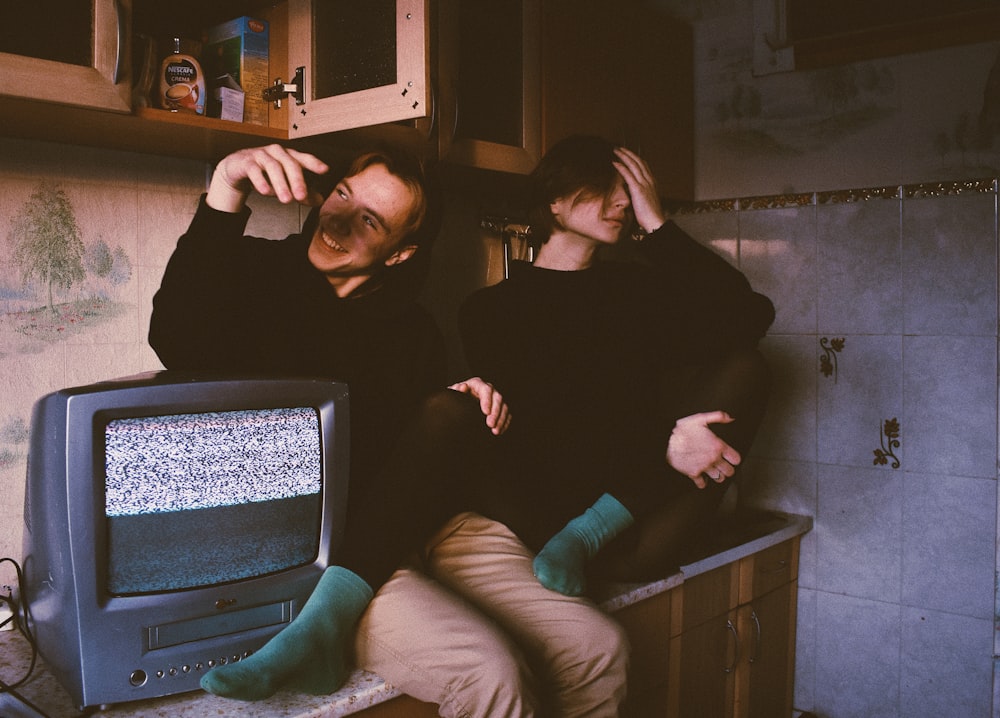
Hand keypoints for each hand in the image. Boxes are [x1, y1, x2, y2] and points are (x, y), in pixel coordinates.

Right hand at [206, 144, 329, 212]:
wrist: (237, 168)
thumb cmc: (265, 173)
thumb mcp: (285, 183)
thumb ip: (303, 191)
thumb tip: (319, 200)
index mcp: (289, 156)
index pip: (304, 158)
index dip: (314, 163)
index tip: (325, 170)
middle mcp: (277, 152)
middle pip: (290, 164)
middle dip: (297, 181)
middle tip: (302, 196)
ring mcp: (261, 155)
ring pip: (273, 167)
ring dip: (281, 184)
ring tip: (286, 199)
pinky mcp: (246, 161)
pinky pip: (254, 170)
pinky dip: (261, 181)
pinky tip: (266, 191)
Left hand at [448, 377, 511, 435]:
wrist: (459, 404)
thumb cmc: (456, 398)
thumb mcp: (453, 394)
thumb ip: (456, 390)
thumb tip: (463, 387)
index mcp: (477, 384)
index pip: (486, 390)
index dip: (487, 401)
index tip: (485, 412)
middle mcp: (489, 389)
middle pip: (497, 398)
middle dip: (495, 413)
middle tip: (490, 425)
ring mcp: (495, 399)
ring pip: (504, 407)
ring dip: (501, 420)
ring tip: (495, 431)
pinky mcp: (499, 408)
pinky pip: (506, 414)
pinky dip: (504, 423)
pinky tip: (500, 431)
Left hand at [613, 147, 664, 234]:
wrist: (655, 222)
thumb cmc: (650, 215)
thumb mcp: (646, 201)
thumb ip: (641, 193)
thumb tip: (633, 191)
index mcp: (652, 182)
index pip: (644, 165)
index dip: (635, 157)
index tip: (627, 153)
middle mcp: (649, 180)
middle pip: (638, 161)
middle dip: (628, 153)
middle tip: (619, 148)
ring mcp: (644, 184)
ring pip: (633, 165)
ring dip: (624, 156)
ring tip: (616, 151)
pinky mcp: (638, 189)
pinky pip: (628, 175)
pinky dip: (621, 167)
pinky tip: (615, 162)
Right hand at [665, 411, 740, 488]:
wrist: (665, 441)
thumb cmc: (682, 430)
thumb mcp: (700, 418)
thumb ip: (717, 417)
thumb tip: (730, 418)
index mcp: (718, 446)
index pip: (736, 459)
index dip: (734, 458)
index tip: (730, 457)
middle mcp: (713, 459)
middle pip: (730, 471)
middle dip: (727, 468)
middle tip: (723, 465)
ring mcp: (703, 467)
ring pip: (719, 479)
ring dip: (717, 475)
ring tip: (713, 471)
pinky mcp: (693, 474)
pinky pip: (703, 484)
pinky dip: (703, 482)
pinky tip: (701, 477)